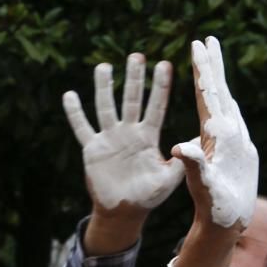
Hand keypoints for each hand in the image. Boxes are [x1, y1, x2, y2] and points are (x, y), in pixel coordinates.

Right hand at [63, 54, 183, 213]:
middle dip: (134, 79)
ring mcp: (109, 138)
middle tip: (136, 55)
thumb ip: (182, 163)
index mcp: (149, 137)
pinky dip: (75, 113)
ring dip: (104, 87)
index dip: (160, 87)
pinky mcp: (92, 149)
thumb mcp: (169, 180)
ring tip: (104, 66)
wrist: (123, 211)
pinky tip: (70, 95)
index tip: (164, 65)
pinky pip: (82, 128)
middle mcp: (129, 132)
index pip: (156, 107)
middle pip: (131, 100)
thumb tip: (196, 145)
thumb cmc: (148, 196)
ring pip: (106, 107)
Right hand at [172, 37, 257, 228]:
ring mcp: (240, 141)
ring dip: (220, 82)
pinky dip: (224, 103)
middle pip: (223, 91)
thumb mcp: (202, 185)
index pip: (211, 95)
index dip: (203, 69)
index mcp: (223, 136)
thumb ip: (193, 164)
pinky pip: (231, 119)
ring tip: (213, 64)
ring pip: (228, 103)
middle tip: (209, 39)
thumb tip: (179, 147)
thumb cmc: (214, 206)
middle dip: (214, 65)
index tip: (198, 45)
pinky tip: (223, 102)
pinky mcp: (242, 150)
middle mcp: (235, 133)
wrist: (232, 224)